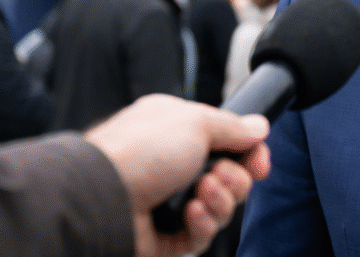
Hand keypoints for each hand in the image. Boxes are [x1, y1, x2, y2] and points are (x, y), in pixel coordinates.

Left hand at [85, 94, 269, 256]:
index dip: (250, 154)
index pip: (228, 144)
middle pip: (231, 178)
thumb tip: (259, 127)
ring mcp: (169, 203)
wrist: (100, 197)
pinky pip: (201, 236)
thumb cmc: (140, 151)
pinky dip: (203, 224)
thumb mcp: (196, 122)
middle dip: (236, 179)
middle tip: (220, 175)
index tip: (260, 162)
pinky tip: (190, 213)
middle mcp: (174, 166)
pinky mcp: (165, 237)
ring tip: (201, 192)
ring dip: (220, 200)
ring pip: (220, 208)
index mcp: (178, 133)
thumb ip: (233, 126)